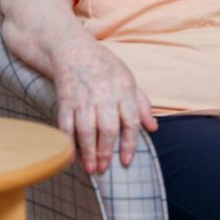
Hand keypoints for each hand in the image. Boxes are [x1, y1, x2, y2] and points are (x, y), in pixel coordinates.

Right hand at [52, 38, 157, 173]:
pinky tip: (72, 156)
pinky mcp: (65, 99)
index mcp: (124, 88)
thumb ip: (141, 104)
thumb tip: (154, 128)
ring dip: (88, 152)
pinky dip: (68, 142)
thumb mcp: (128, 79)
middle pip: (107, 128)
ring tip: (91, 168)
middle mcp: (104, 93)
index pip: (131, 120)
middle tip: (105, 169)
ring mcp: (83, 97)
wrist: (73, 50)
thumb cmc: (105, 67)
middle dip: (106, 151)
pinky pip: (66, 124)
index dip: (130, 143)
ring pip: (86, 129)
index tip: (127, 161)